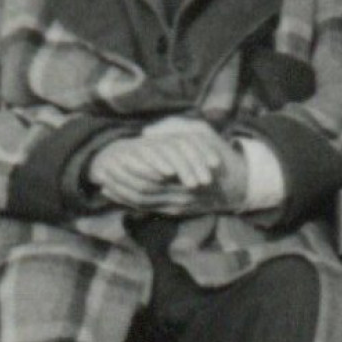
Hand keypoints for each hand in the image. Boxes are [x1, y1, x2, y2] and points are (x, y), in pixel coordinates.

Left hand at [87, 119, 243, 212]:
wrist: (240, 186)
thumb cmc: (220, 155)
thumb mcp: (202, 134)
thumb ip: (175, 129)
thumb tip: (147, 133)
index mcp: (185, 173)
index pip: (150, 174)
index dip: (130, 167)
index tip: (114, 155)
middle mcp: (179, 193)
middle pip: (142, 190)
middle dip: (120, 180)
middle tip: (101, 169)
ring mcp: (177, 205)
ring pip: (143, 201)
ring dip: (120, 192)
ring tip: (103, 182)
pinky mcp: (175, 212)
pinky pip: (147, 209)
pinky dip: (129, 201)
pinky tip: (115, 193)